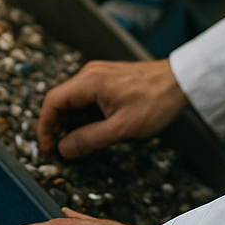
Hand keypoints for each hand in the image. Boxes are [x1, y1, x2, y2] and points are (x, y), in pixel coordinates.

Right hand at [37, 59, 188, 158]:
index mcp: (88, 82)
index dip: (44, 126)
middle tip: (60, 150)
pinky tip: (93, 129)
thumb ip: (89, 139)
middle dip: (56, 126)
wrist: (179, 81)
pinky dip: (84, 114)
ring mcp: (98, 75)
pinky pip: (87, 97)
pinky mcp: (108, 79)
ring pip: (74, 100)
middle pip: (61, 100)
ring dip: (71, 121)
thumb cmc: (154, 101)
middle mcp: (89, 74)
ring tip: (77, 144)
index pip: (52, 102)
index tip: (47, 148)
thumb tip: (64, 149)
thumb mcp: (121, 128)